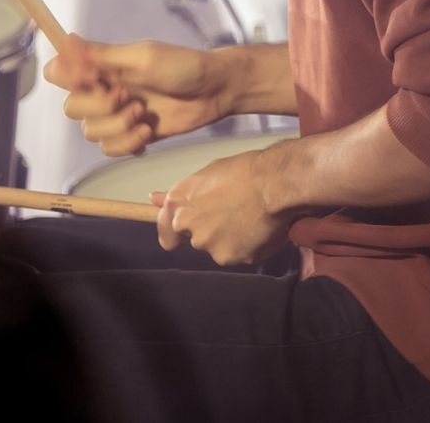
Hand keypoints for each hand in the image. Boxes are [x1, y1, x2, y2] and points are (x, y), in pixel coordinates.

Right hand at [42, 34, 244, 155]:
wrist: (214, 91)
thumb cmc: (183, 66)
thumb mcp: (143, 57)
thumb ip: (102, 55)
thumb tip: (66, 38)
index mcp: (102, 66)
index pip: (58, 73)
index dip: (68, 80)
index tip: (92, 79)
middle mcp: (104, 90)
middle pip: (72, 109)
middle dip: (100, 108)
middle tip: (129, 97)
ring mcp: (116, 114)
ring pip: (91, 133)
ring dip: (118, 127)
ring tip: (144, 114)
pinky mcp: (131, 134)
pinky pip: (110, 149)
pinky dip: (128, 143)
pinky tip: (148, 130)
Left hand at [153, 148, 292, 263]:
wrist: (276, 183)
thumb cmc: (245, 170)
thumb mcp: (209, 173)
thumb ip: (183, 193)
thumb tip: (153, 198)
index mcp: (179, 205)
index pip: (166, 233)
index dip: (176, 233)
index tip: (186, 231)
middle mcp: (189, 228)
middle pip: (197, 239)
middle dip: (211, 230)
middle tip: (233, 213)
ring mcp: (210, 246)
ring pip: (219, 247)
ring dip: (231, 238)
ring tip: (251, 216)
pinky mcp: (233, 258)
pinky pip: (240, 254)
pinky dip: (249, 246)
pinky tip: (260, 227)